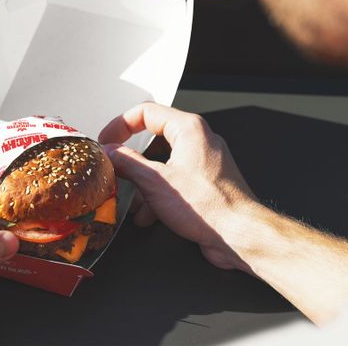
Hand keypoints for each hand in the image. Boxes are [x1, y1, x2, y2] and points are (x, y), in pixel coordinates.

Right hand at [99, 102, 255, 269]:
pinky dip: (159, 194)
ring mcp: (204, 161)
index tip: (106, 141)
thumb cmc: (210, 206)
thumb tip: (110, 152)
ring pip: (163, 163)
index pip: (145, 112)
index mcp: (188, 129)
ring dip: (144, 183)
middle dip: (132, 161)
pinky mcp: (206, 182)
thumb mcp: (155, 182)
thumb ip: (127, 162)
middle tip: (116, 168)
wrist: (240, 234)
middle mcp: (199, 140)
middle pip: (153, 139)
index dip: (120, 125)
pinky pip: (175, 179)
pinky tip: (149, 215)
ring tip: (133, 202)